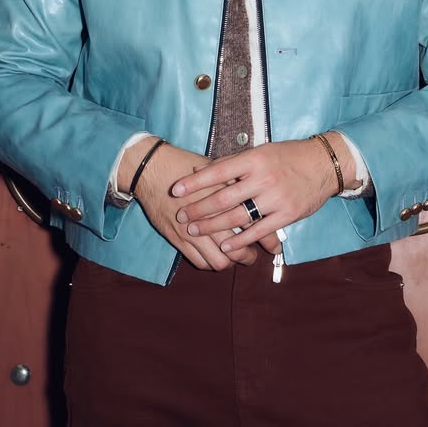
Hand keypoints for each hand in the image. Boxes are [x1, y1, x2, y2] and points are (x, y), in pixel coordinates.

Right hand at [126, 141, 257, 269]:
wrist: (152, 169)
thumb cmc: (185, 165)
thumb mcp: (216, 168)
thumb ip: (237, 183)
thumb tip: (259, 194)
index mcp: (223, 196)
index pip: (252, 224)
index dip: (268, 237)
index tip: (275, 243)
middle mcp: (210, 217)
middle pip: (238, 248)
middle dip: (250, 256)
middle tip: (255, 254)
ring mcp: (192, 231)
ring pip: (220, 260)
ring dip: (231, 262)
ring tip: (236, 258)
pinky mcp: (178, 238)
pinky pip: (199, 262)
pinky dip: (211, 263)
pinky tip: (216, 255)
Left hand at [171, 138, 344, 253]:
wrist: (323, 165)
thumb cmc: (287, 156)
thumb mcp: (260, 152)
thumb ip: (231, 162)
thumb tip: (199, 168)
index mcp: (254, 159)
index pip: (218, 171)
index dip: (195, 182)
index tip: (176, 190)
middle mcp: (263, 178)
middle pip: (224, 197)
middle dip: (199, 209)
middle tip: (181, 217)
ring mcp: (275, 198)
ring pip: (238, 216)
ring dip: (213, 226)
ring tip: (195, 231)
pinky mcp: (287, 215)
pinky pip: (259, 230)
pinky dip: (241, 240)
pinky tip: (226, 246)